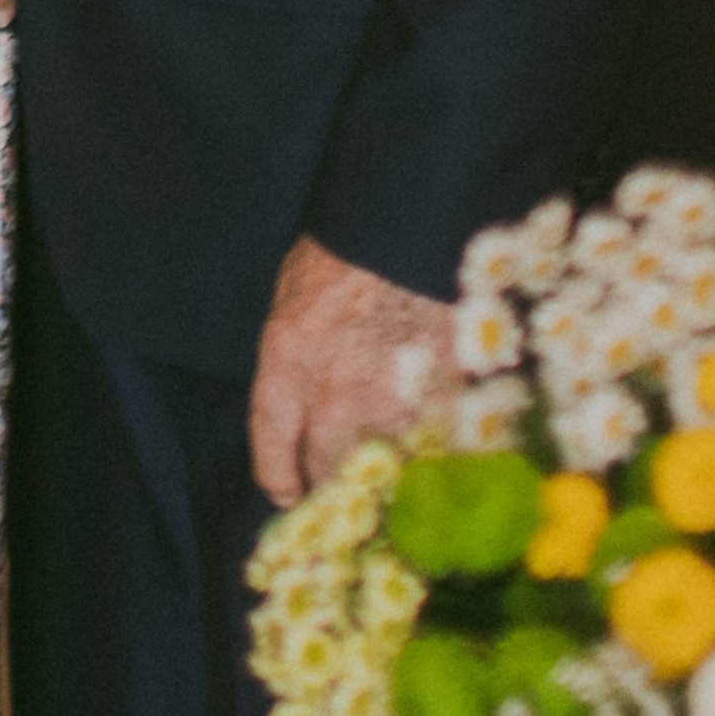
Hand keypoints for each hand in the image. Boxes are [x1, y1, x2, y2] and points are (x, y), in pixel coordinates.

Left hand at [250, 235, 450, 499]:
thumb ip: (290, 366)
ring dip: (382, 475)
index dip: (279, 479)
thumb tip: (300, 417)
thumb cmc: (346, 253)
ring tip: (388, 472)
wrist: (412, 223)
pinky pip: (429, 449)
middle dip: (328, 484)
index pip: (272, 451)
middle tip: (337, 488)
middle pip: (326, 472)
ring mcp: (392, 398)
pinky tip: (430, 449)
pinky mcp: (441, 396)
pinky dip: (429, 455)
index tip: (287, 491)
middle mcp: (335, 391)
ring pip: (382, 471)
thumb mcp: (293, 304)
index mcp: (287, 361)